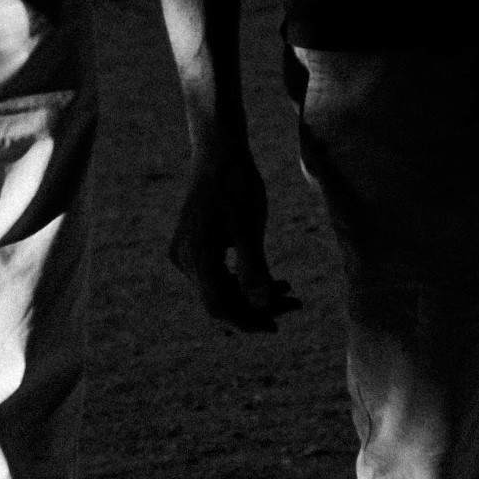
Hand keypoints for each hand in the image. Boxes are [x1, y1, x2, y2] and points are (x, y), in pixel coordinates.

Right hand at [170, 148, 297, 334]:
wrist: (219, 151)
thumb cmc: (237, 182)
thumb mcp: (250, 225)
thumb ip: (253, 266)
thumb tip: (261, 304)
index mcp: (195, 256)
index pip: (219, 306)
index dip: (246, 321)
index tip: (274, 327)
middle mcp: (184, 259)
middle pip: (220, 300)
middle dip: (257, 306)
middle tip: (294, 305)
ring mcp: (187, 254)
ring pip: (221, 289)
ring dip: (253, 294)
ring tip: (288, 289)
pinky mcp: (195, 247)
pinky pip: (218, 275)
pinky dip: (244, 279)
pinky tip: (272, 279)